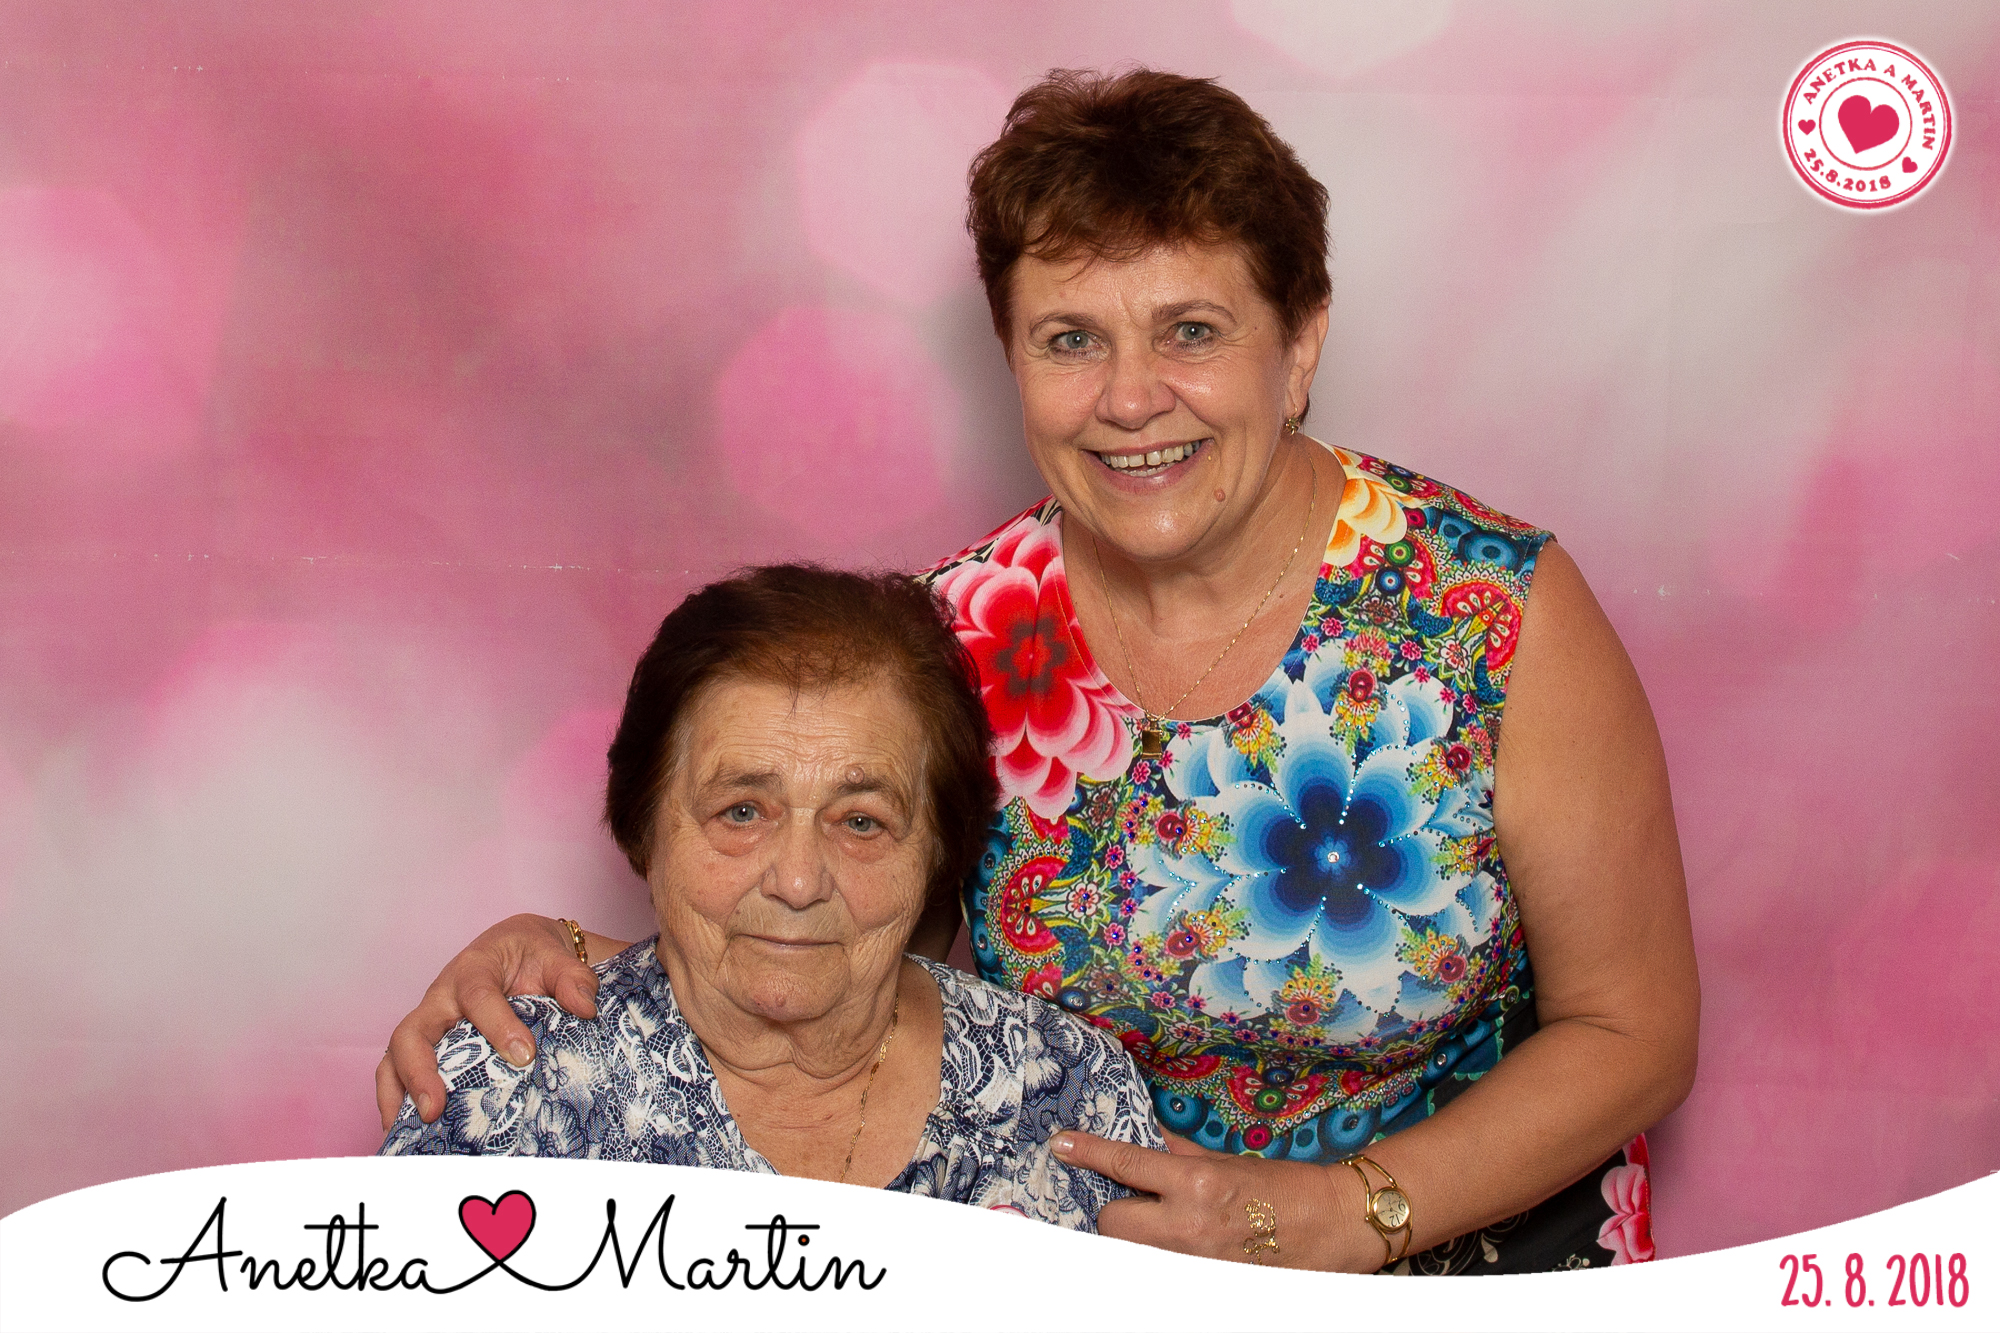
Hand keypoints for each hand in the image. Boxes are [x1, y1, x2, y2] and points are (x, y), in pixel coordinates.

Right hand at [373, 914, 607, 1129]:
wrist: (520, 950)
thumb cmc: (534, 955)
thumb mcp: (557, 956)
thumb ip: (573, 977)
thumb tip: (584, 1006)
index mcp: (474, 969)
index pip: (478, 996)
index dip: (498, 1026)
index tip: (524, 1056)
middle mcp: (441, 997)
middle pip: (412, 1031)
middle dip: (419, 1071)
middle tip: (435, 1108)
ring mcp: (430, 1022)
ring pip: (396, 1054)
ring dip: (397, 1092)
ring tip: (408, 1130)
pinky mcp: (428, 1043)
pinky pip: (398, 1070)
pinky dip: (395, 1098)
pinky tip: (405, 1130)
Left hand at [1051, 1130, 1372, 1270]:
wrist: (1332, 1227)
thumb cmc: (1283, 1188)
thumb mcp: (1228, 1161)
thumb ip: (1181, 1154)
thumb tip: (1147, 1140)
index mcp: (1197, 1183)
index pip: (1125, 1164)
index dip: (1087, 1151)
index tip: (1062, 1144)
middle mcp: (1189, 1225)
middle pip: (1113, 1223)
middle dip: (1117, 1211)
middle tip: (1135, 1203)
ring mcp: (1195, 1262)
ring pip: (1133, 1253)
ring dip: (1139, 1238)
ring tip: (1163, 1226)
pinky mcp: (1206, 1285)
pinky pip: (1162, 1271)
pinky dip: (1163, 1259)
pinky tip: (1179, 1247)